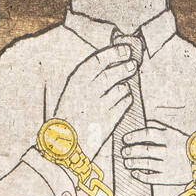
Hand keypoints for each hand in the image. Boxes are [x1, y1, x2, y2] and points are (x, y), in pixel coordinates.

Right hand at [53, 45, 137, 159]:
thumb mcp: (69, 95)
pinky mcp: (109, 120)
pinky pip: (124, 104)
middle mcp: (87, 91)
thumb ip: (86, 82)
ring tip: (123, 87)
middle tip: (132, 64)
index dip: (113, 53)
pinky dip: (126, 100)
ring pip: (121, 89)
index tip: (124, 49)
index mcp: (75, 83)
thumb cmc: (65, 119)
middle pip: (113, 73)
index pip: (97, 60)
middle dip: (125, 67)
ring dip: (125, 86)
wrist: (63, 146)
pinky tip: (123, 100)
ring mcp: (99, 106)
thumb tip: (107, 67)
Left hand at [119, 123, 190, 184]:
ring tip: (126, 162)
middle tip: (124, 151)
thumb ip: (160, 127)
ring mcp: (168, 165)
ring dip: (133, 163)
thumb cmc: (186, 145)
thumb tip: (145, 122)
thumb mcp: (175, 133)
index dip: (134, 136)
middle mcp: (168, 150)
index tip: (125, 139)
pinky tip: (135, 173)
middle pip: (144, 150)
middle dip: (131, 151)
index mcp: (169, 137)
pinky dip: (141, 176)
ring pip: (146, 164)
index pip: (148, 134)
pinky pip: (152, 178)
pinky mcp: (169, 178)